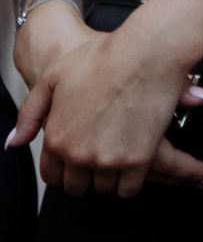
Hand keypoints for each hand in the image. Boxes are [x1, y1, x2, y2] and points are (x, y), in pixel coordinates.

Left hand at [9, 6, 202, 195]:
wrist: (148, 52)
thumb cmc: (105, 57)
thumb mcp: (54, 77)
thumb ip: (30, 113)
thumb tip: (14, 142)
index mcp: (56, 137)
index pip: (52, 175)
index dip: (65, 171)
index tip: (78, 164)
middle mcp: (77, 154)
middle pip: (78, 187)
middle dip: (88, 176)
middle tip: (102, 159)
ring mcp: (107, 159)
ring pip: (105, 189)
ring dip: (111, 178)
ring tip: (121, 158)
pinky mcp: (137, 160)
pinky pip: (129, 189)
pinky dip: (131, 180)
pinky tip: (136, 163)